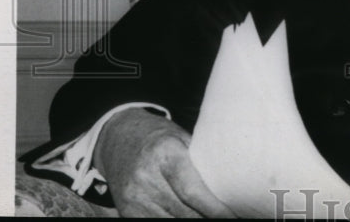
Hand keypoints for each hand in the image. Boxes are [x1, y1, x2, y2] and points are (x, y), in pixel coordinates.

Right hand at [94, 108, 234, 216]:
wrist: (118, 138)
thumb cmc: (159, 136)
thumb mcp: (181, 137)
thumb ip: (199, 159)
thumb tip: (227, 182)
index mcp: (165, 152)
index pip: (191, 190)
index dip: (213, 208)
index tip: (231, 214)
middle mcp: (146, 176)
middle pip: (183, 210)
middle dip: (206, 216)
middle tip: (226, 215)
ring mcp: (134, 196)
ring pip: (171, 220)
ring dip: (193, 220)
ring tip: (208, 216)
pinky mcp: (127, 209)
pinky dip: (173, 221)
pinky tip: (190, 217)